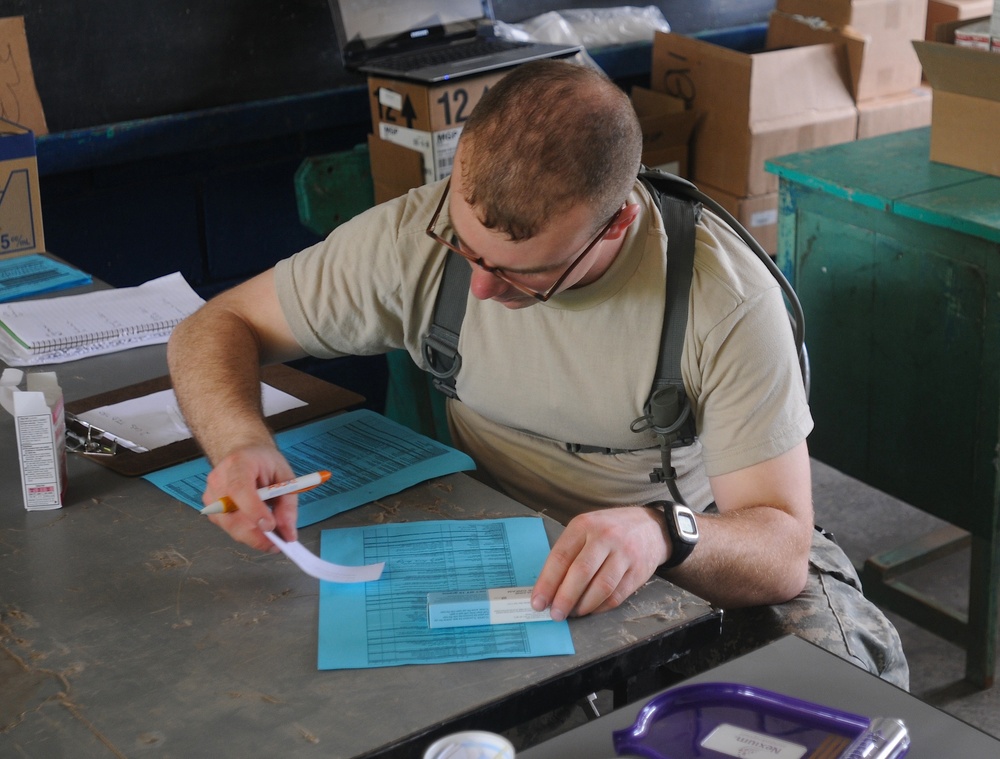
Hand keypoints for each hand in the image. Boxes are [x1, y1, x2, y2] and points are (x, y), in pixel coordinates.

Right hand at [202, 444, 298, 551]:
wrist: (244, 453)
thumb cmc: (264, 462)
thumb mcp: (284, 476)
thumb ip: (287, 504)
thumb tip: (288, 534)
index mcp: (238, 463)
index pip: (240, 489)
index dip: (253, 510)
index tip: (270, 527)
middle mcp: (218, 479)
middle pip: (231, 514)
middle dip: (255, 535)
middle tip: (277, 545)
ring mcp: (211, 495)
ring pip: (229, 526)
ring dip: (252, 536)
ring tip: (272, 539)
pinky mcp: (211, 509)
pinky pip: (228, 527)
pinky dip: (245, 533)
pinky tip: (257, 528)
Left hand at [531, 506, 667, 620]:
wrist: (650, 526)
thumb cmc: (609, 530)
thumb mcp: (586, 530)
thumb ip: (568, 554)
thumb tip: (548, 589)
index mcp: (584, 525)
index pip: (560, 556)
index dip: (547, 583)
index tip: (538, 602)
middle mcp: (604, 537)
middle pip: (580, 572)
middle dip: (564, 598)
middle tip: (555, 614)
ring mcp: (624, 553)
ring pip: (601, 587)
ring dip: (583, 606)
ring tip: (573, 613)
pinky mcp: (638, 571)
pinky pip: (617, 595)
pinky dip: (601, 607)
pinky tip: (591, 610)